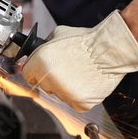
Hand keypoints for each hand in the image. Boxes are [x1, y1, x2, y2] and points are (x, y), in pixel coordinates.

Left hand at [22, 10, 137, 112]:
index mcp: (40, 62)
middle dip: (53, 79)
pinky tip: (87, 83)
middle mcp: (49, 78)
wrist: (110, 48)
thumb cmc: (85, 40)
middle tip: (68, 68)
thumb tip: (34, 52)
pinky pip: (75, 103)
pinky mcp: (79, 102)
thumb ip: (42, 47)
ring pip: (60, 95)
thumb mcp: (57, 35)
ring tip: (81, 73)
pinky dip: (81, 96)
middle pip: (45, 85)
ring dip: (67, 87)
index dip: (36, 73)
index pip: (28, 75)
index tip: (42, 72)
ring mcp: (64, 92)